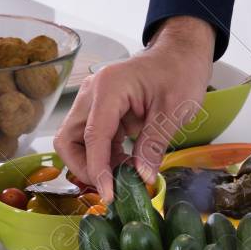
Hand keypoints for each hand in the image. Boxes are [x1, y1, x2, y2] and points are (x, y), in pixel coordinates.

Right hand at [54, 16, 215, 201]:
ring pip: (76, 142)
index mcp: (109, 88)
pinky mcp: (100, 110)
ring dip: (93, 164)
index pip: (93, 137)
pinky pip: (92, 140)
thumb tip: (142, 177)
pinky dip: (104, 157)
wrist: (181, 55)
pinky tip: (125, 165)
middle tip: (111, 187)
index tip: (109, 195)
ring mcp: (93, 101)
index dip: (98, 170)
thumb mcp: (175, 110)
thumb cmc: (179, 72)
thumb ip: (154, 143)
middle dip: (85, 168)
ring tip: (123, 177)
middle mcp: (92, 93)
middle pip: (69, 140)